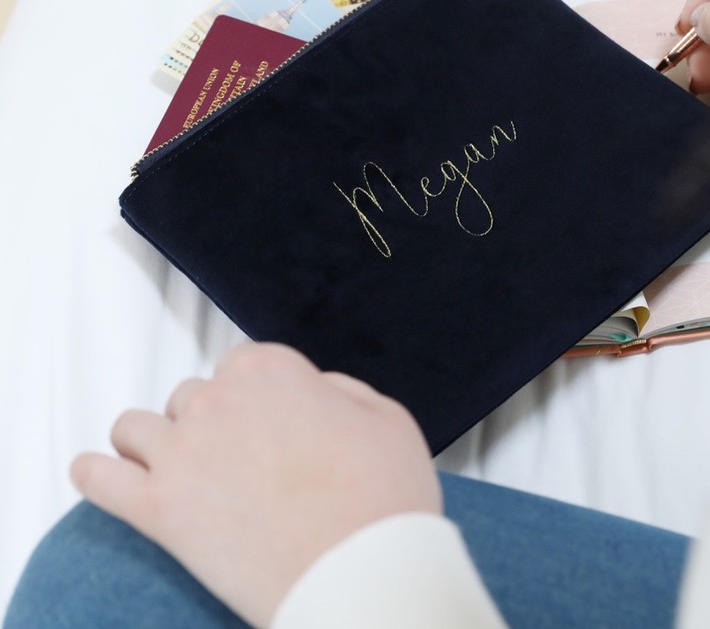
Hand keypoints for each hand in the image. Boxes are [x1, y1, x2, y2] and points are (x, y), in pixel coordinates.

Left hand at [71, 343, 440, 627]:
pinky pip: (99, 479)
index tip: (264, 420)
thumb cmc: (382, 496)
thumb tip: (312, 390)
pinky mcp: (158, 510)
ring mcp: (181, 453)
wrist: (362, 574)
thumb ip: (339, 389)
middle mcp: (216, 401)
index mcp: (271, 372)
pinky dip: (95, 472)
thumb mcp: (385, 416)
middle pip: (189, 396)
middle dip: (208, 421)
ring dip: (152, 442)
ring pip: (136, 427)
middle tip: (233, 458)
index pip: (242, 363)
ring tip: (173, 467)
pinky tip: (99, 473)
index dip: (254, 393)